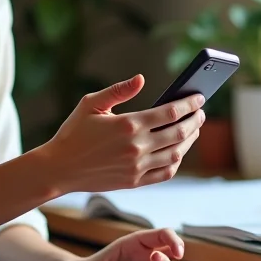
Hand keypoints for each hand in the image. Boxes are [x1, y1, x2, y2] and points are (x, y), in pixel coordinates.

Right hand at [42, 74, 204, 194]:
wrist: (59, 168)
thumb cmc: (73, 132)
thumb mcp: (91, 104)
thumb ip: (119, 90)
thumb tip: (141, 78)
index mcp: (128, 125)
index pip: (170, 112)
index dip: (189, 104)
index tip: (199, 97)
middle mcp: (136, 147)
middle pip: (179, 132)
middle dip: (195, 120)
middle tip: (201, 112)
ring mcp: (137, 167)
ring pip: (176, 154)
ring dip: (190, 140)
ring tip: (193, 129)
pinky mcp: (134, 182)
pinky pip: (165, 173)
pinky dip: (177, 161)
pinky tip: (179, 151)